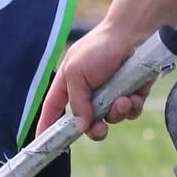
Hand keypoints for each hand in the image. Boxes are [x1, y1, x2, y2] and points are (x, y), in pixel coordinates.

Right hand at [37, 22, 151, 140]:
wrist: (135, 34)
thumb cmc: (100, 47)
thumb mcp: (77, 72)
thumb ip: (77, 101)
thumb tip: (81, 126)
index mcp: (70, 83)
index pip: (54, 108)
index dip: (47, 125)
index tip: (42, 142)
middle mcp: (90, 92)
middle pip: (87, 123)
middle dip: (94, 129)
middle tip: (100, 129)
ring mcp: (112, 94)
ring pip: (111, 119)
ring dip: (116, 113)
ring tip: (122, 99)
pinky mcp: (132, 94)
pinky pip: (131, 112)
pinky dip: (132, 107)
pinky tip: (133, 95)